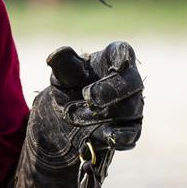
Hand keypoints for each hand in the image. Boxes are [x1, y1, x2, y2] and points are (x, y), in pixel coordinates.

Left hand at [34, 41, 143, 159]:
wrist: (69, 118)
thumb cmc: (70, 86)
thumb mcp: (62, 74)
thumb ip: (62, 64)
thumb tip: (54, 55)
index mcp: (111, 60)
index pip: (123, 52)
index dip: (123, 57)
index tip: (119, 64)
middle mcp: (127, 80)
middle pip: (132, 82)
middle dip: (110, 90)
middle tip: (87, 97)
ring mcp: (132, 105)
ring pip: (128, 110)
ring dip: (102, 116)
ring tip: (73, 116)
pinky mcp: (131, 129)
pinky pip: (131, 133)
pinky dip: (120, 135)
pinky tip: (109, 136)